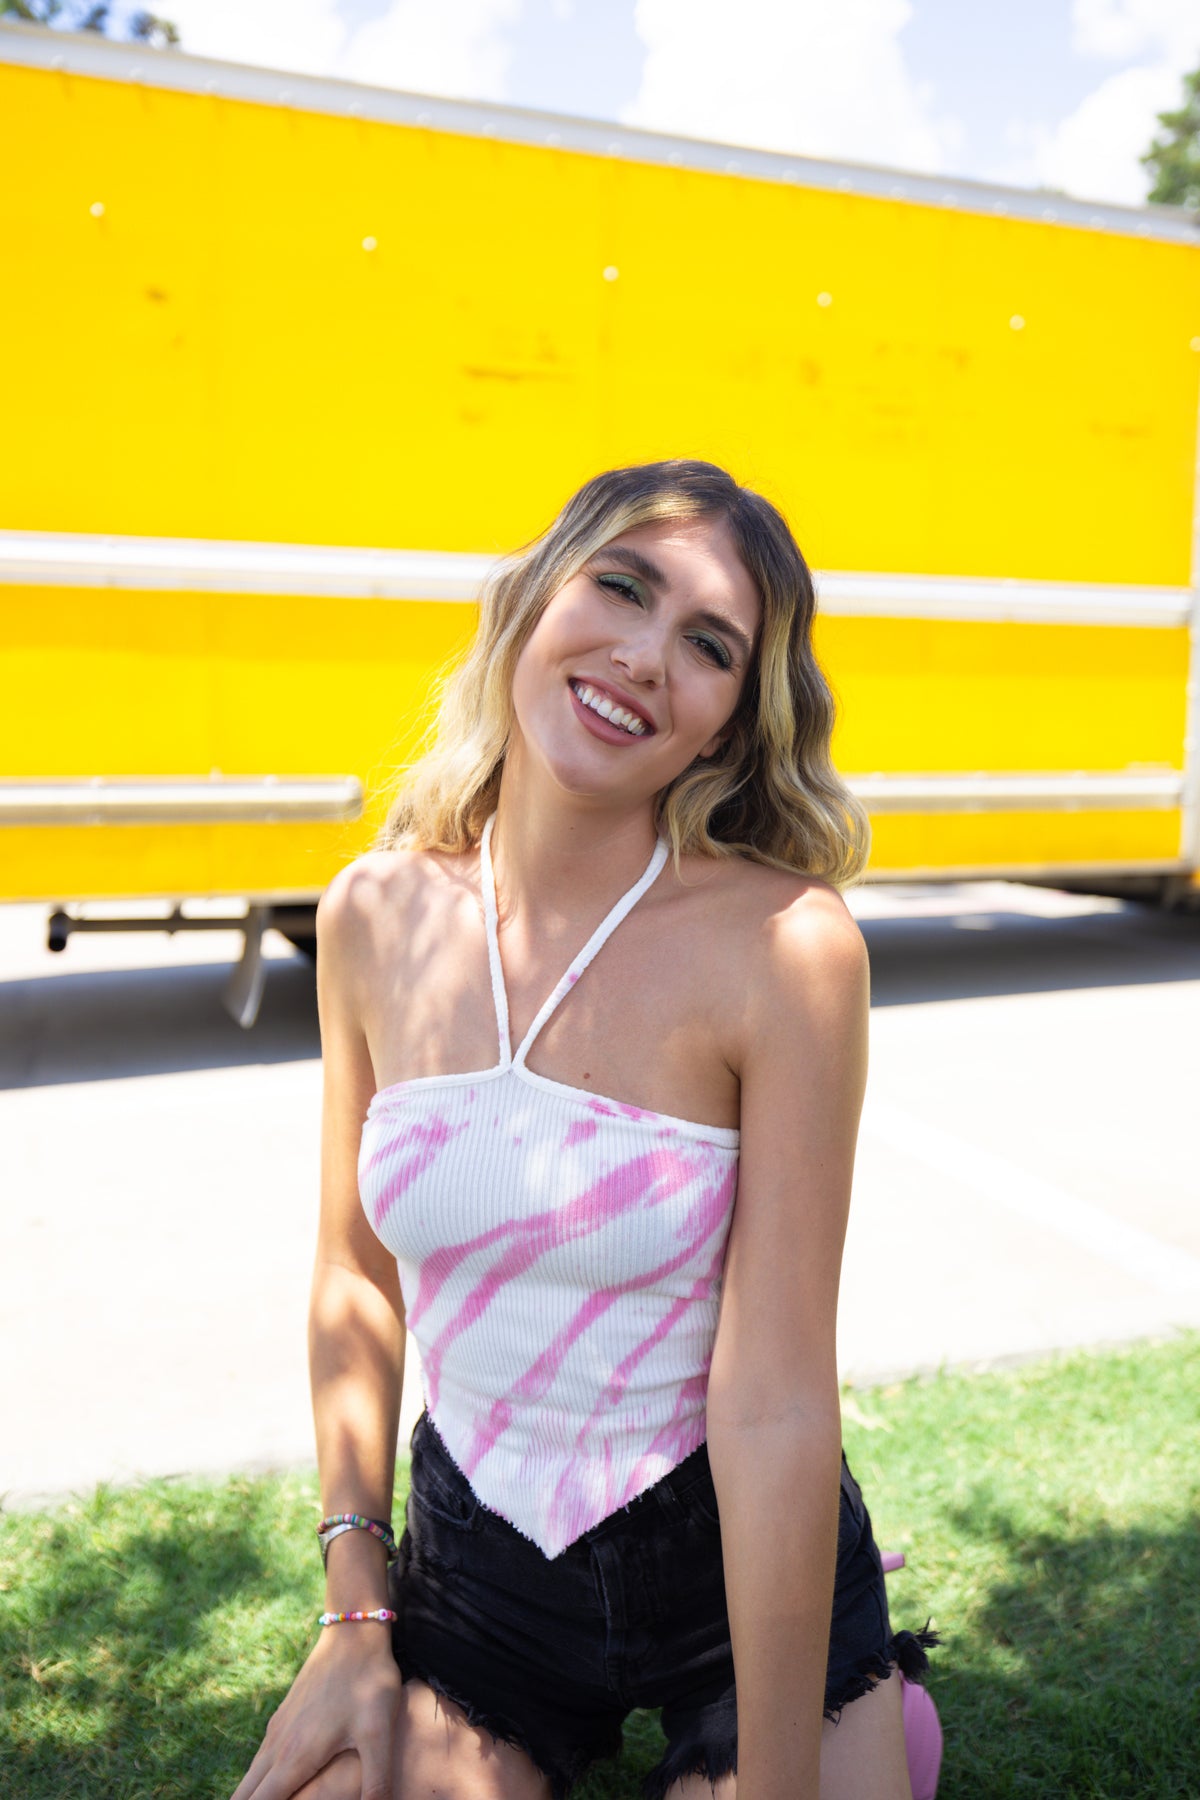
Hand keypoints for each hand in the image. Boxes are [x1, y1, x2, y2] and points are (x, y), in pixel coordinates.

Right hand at [230, 1622, 403, 1799]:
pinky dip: (258, 1782)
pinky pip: (260, 1760)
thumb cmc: (368, 1682)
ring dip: (251, 1797)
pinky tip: (274, 1785)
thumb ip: (376, 1781)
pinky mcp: (284, 1717)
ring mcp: (278, 1729)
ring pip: (250, 1778)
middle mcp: (277, 1746)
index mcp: (294, 1757)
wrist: (354, 1632)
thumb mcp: (379, 1733)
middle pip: (244, 1795)